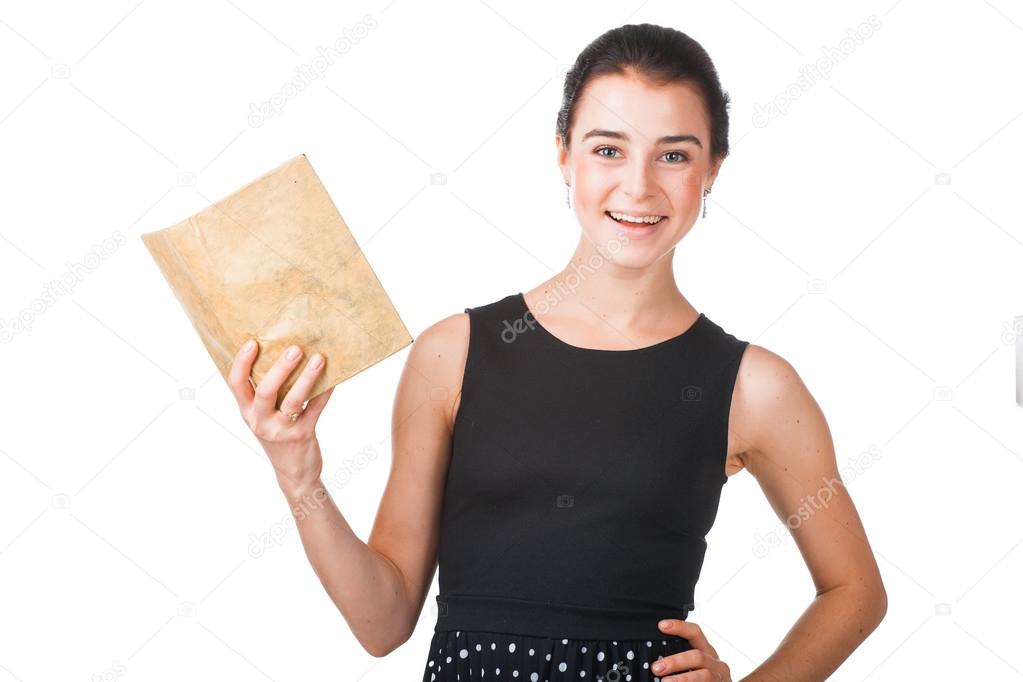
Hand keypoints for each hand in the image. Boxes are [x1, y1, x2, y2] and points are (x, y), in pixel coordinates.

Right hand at [228, 339, 333, 491]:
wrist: (293, 472)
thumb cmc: (278, 434)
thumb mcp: (264, 416)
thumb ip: (266, 392)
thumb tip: (282, 352)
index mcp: (246, 411)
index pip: (236, 384)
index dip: (241, 362)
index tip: (252, 342)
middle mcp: (260, 420)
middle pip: (265, 390)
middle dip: (280, 368)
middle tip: (295, 348)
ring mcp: (281, 429)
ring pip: (293, 400)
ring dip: (307, 378)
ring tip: (318, 358)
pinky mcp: (302, 435)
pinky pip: (315, 409)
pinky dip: (325, 392)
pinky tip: (334, 378)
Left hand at [650, 618, 731, 680]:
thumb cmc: (701, 679)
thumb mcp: (692, 667)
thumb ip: (679, 662)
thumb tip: (655, 664)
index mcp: (706, 651)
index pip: (695, 633)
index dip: (680, 627)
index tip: (662, 625)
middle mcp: (715, 662)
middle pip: (697, 656)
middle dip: (675, 661)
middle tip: (657, 668)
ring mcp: (720, 677)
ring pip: (704, 674)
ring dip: (683, 678)